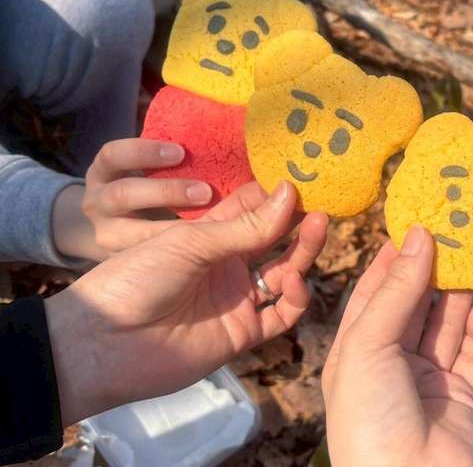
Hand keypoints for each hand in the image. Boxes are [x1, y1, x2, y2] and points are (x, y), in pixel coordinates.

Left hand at [45, 180, 327, 424]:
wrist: (105, 343)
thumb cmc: (138, 278)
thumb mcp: (191, 243)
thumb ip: (245, 226)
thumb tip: (290, 192)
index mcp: (209, 235)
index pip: (253, 209)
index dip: (277, 194)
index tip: (304, 176)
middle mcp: (228, 264)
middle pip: (274, 240)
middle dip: (298, 221)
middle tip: (321, 203)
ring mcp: (237, 298)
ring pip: (285, 273)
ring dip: (303, 252)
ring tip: (318, 227)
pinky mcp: (243, 332)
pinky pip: (281, 315)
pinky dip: (295, 299)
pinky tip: (295, 281)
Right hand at [65, 139, 213, 258]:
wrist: (113, 224)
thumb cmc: (144, 183)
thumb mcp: (145, 167)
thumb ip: (170, 157)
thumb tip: (214, 133)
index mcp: (105, 170)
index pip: (114, 155)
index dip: (145, 152)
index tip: (180, 151)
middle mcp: (97, 201)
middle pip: (123, 195)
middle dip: (165, 192)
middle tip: (205, 191)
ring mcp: (105, 232)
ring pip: (131, 231)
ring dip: (171, 227)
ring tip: (204, 225)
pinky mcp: (115, 257)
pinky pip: (143, 255)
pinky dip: (171, 253)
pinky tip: (200, 249)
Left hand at [322, 227, 472, 466]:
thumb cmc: (369, 413)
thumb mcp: (370, 343)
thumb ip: (397, 290)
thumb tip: (419, 236)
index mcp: (356, 349)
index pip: (374, 292)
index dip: (392, 259)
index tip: (413, 225)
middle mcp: (390, 361)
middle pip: (413, 305)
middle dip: (430, 271)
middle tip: (452, 233)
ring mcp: (426, 379)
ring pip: (445, 326)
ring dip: (457, 295)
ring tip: (472, 259)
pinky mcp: (460, 397)